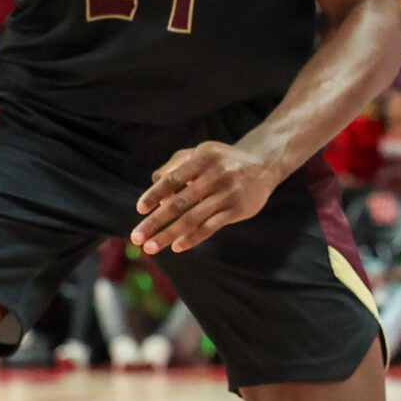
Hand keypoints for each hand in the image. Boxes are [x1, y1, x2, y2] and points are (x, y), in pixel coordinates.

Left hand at [131, 142, 282, 255]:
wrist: (264, 165)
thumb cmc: (223, 161)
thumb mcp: (202, 153)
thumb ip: (176, 166)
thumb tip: (156, 188)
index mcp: (203, 158)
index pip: (173, 178)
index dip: (155, 194)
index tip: (140, 209)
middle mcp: (216, 175)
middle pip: (180, 202)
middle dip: (155, 222)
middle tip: (136, 237)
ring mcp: (227, 193)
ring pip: (193, 218)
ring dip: (169, 235)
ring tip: (151, 247)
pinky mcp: (237, 209)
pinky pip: (210, 227)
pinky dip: (192, 238)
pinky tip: (177, 247)